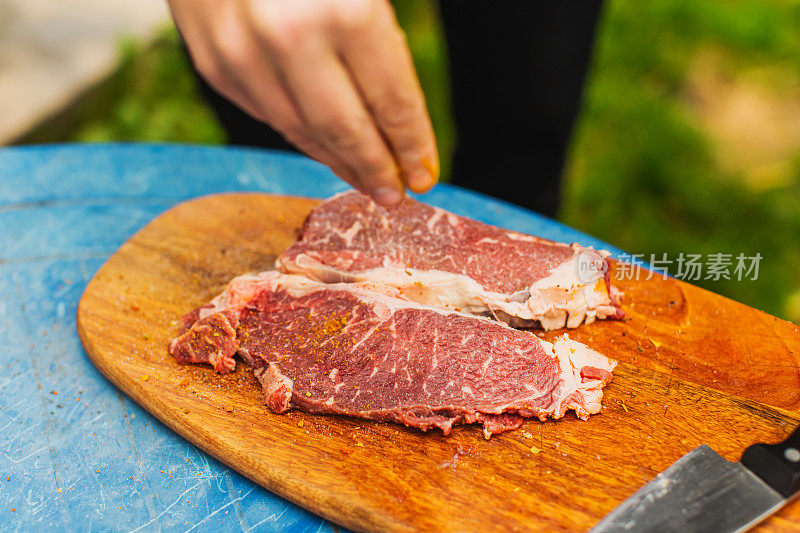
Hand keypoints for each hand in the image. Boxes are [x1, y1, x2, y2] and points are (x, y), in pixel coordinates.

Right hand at [167, 0, 438, 204]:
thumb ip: (382, 32)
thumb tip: (400, 113)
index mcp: (342, 9)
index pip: (391, 102)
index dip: (413, 144)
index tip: (427, 174)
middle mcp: (287, 38)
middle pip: (346, 131)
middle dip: (377, 168)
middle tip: (397, 193)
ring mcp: (240, 51)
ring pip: (300, 131)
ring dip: (338, 161)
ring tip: (365, 180)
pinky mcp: (211, 57)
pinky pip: (264, 112)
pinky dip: (299, 134)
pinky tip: (320, 144)